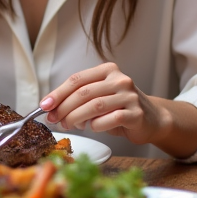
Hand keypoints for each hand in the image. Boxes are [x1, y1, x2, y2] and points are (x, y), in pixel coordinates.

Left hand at [40, 63, 168, 146]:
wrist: (151, 119)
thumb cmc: (119, 108)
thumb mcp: (99, 98)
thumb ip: (79, 99)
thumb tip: (51, 109)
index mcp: (107, 70)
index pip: (77, 79)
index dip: (58, 93)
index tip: (44, 105)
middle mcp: (120, 79)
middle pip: (83, 93)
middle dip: (64, 108)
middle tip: (54, 120)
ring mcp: (130, 95)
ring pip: (95, 105)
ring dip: (76, 117)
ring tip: (69, 125)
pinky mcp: (136, 113)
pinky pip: (111, 119)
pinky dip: (97, 125)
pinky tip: (93, 127)